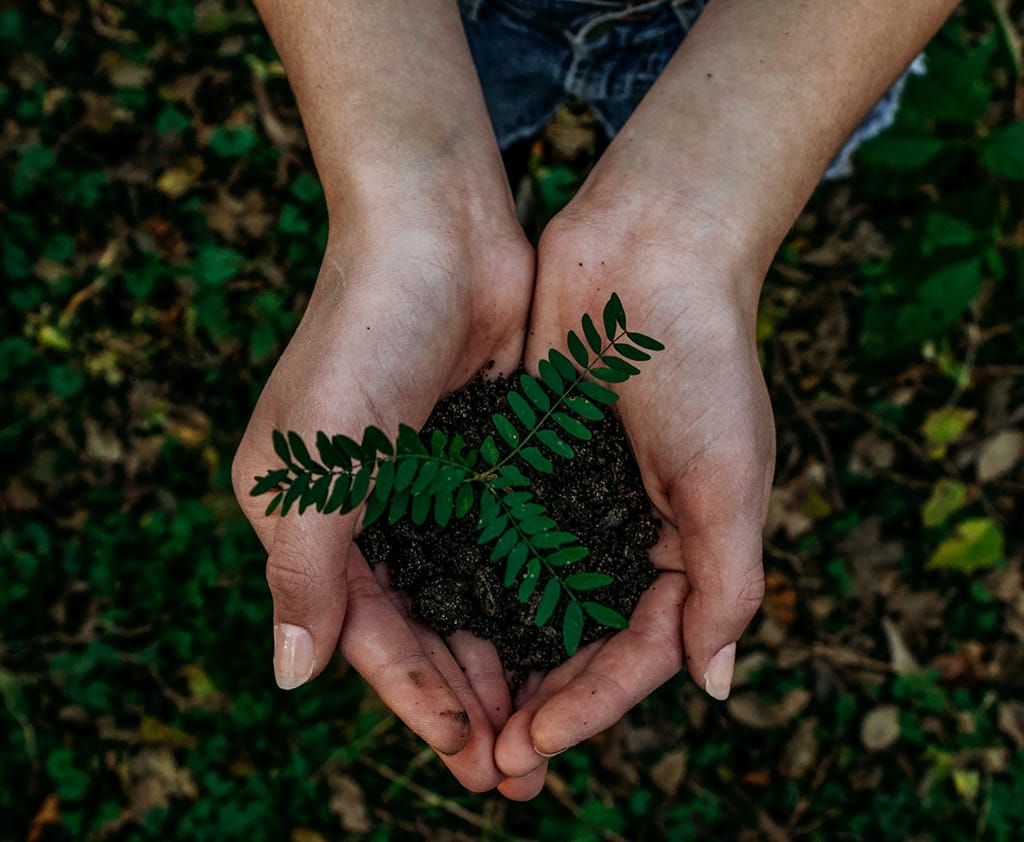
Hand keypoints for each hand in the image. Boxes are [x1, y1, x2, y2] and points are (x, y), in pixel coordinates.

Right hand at [232, 211, 533, 790]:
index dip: (415, 698)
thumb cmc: (364, 335)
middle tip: (517, 767)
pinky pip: (504, 545)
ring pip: (466, 596)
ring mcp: (428, 486)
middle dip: (465, 697)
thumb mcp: (315, 460)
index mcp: (309, 517)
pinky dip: (528, 594)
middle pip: (419, 628)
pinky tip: (563, 637)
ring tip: (546, 722)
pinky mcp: (481, 459)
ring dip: (501, 658)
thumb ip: (302, 571)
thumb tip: (291, 676)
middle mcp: (366, 510)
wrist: (436, 230)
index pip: (365, 632)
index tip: (469, 754)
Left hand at [493, 200, 773, 798]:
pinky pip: (494, 536)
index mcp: (684, 548)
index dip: (590, 705)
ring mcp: (570, 498)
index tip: (535, 744)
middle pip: (577, 641)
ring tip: (456, 715)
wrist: (648, 252)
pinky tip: (433, 622)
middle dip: (537, 701)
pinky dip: (470, 582)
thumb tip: (715, 686)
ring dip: (497, 658)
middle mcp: (624, 533)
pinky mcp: (524, 460)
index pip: (637, 652)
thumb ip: (727, 584)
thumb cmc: (704, 362)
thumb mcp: (730, 479)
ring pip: (528, 600)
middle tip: (488, 761)